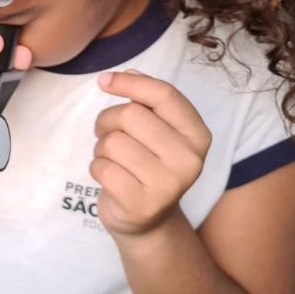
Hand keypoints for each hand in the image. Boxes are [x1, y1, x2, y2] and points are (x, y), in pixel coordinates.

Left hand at [91, 69, 211, 236]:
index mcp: (197, 135)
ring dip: (101, 148)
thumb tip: (127, 72)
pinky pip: (102, 168)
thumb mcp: (156, 131)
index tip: (104, 80)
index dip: (129, 82)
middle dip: (107, 120)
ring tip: (113, 159)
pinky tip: (110, 178)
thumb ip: (146, 101)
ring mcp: (168, 185)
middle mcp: (190, 159)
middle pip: (130, 115)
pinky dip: (97, 168)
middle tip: (107, 134)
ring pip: (112, 142)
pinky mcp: (142, 204)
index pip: (164, 94)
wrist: (147, 221)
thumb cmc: (146, 165)